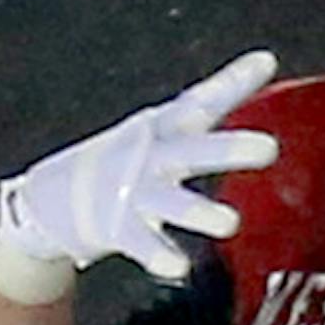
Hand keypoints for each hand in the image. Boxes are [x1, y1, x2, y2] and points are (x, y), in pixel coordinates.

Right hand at [0, 50, 279, 297]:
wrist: (55, 196)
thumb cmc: (133, 154)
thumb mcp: (174, 121)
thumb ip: (222, 93)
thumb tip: (269, 57)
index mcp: (168, 127)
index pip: (202, 101)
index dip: (234, 82)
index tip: (266, 63)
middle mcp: (153, 155)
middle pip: (193, 150)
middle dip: (227, 149)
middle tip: (269, 149)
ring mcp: (134, 191)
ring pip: (171, 202)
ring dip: (198, 212)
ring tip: (230, 223)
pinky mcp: (118, 227)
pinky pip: (142, 243)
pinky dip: (158, 254)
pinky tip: (179, 267)